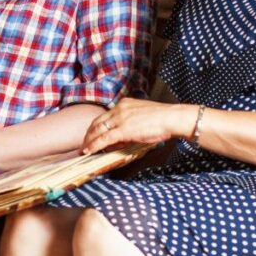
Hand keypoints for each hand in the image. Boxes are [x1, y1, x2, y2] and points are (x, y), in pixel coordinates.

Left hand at [82, 98, 197, 154]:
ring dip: (89, 141)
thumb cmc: (162, 119)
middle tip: (84, 144)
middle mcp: (119, 109)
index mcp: (123, 104)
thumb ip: (129, 124)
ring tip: (84, 149)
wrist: (171, 118)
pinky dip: (94, 145)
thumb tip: (120, 138)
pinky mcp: (123, 130)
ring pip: (98, 131)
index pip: (104, 116)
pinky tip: (89, 151)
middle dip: (89, 134)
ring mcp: (120, 119)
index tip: (91, 134)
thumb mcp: (141, 117)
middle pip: (97, 122)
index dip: (95, 127)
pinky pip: (104, 139)